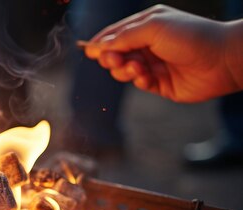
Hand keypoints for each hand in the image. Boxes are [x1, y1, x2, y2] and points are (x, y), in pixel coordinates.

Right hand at [82, 5, 242, 102]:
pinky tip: (147, 77)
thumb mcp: (152, 28)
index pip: (114, 34)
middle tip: (115, 61)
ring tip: (138, 69)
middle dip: (111, 58)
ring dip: (126, 70)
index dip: (100, 43)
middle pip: (115, 54)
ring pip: (124, 70)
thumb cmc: (190, 37)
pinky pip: (138, 83)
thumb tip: (96, 46)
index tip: (89, 52)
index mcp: (146, 25)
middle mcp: (148, 43)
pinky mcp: (159, 83)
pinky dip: (138, 80)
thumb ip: (122, 37)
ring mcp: (153, 64)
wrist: (221, 60)